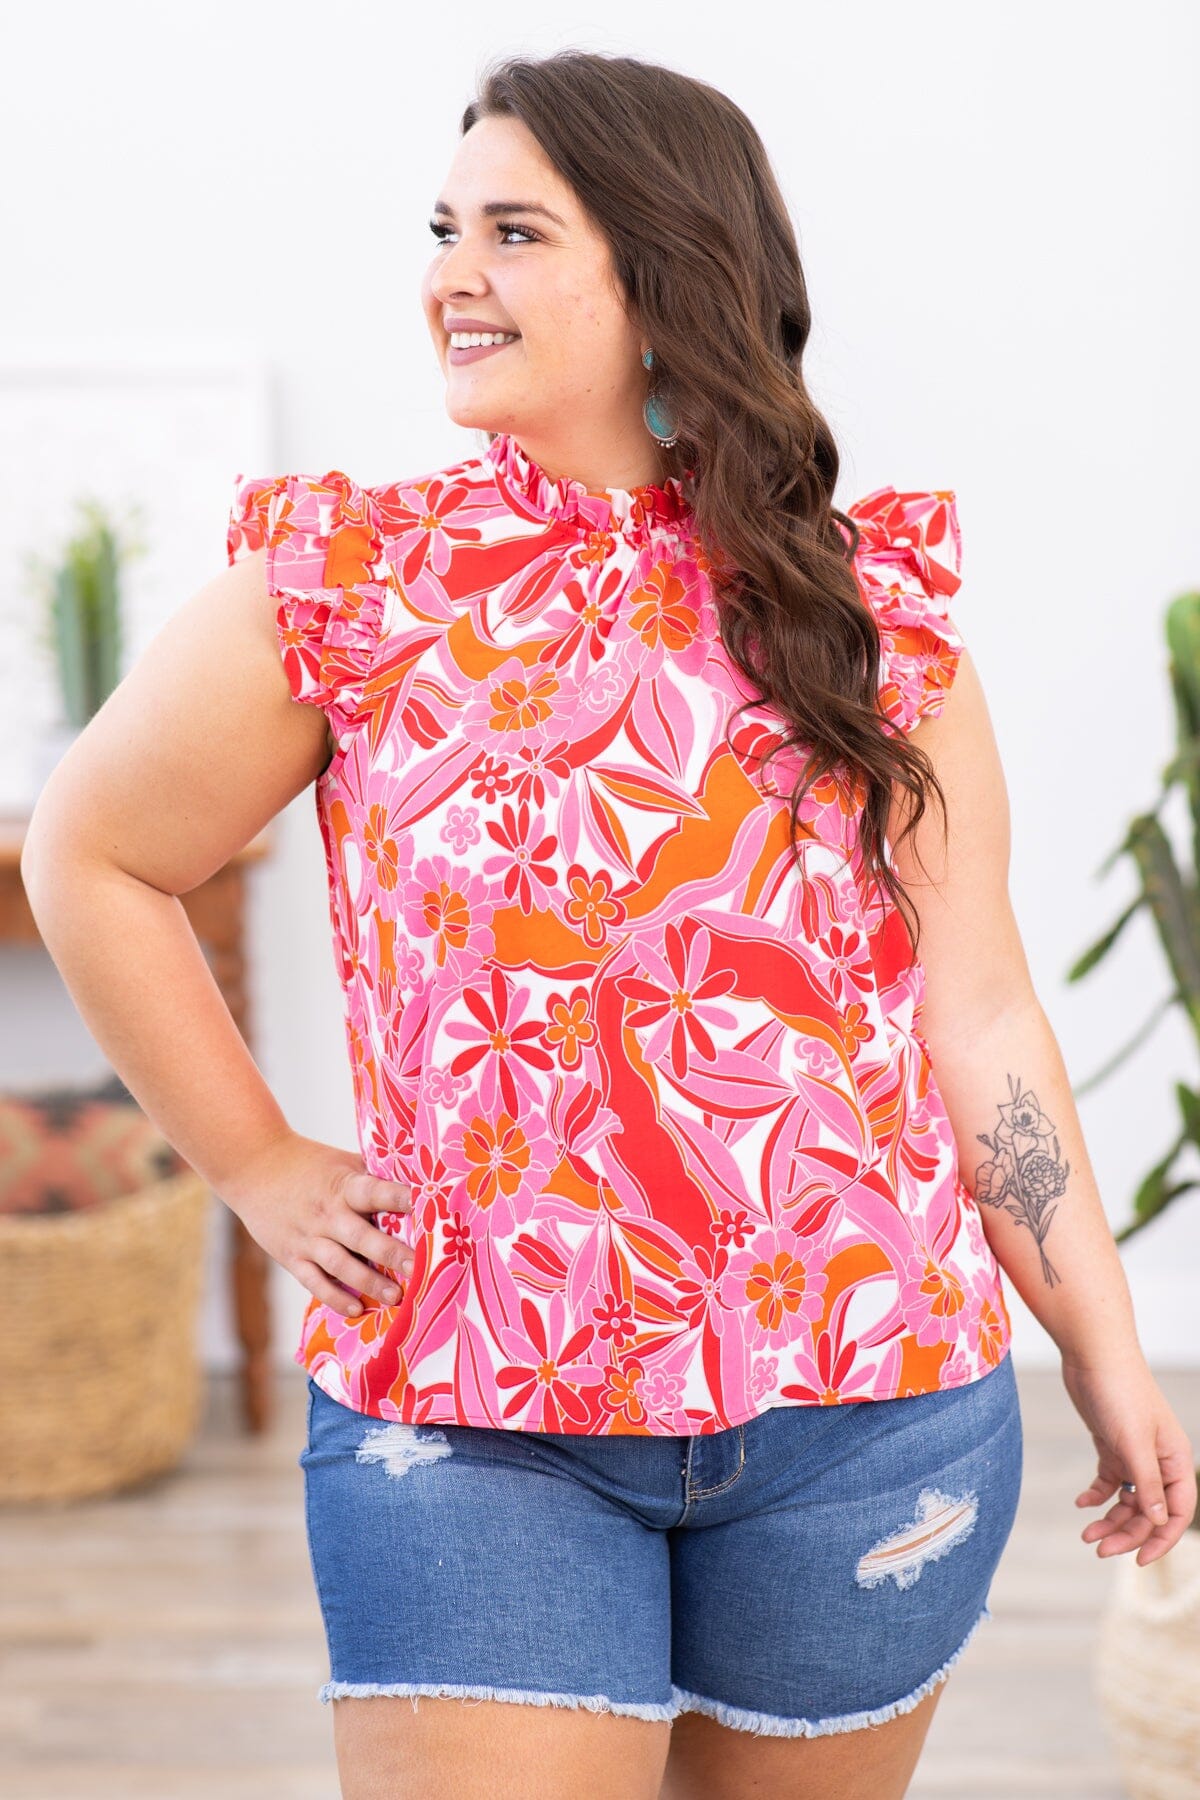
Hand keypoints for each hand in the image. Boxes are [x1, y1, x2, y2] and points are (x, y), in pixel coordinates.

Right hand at [219, 1129, 414, 1316]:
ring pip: (340, 1264)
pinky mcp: (292, 1256)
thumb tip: (420, 1184)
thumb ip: (375, 1177)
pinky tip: (357, 1310)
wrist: (255, 1166)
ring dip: (368, 1282)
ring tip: (396, 1297)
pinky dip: (334, 1297)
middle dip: (392, 1254)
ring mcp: (308, 1237)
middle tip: (420, 1269)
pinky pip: (314, 1281)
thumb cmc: (310, 1163)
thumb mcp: (344, 1163)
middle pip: (362, 1236)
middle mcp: (327, 1213)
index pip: (375, 1192)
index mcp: (344, 1186)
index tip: (428, 1208)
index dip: (400, 1199)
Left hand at [1060, 1349, 1197, 1565]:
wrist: (1092, 1353)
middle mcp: (1159, 1460)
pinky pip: (1109, 1480)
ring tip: (1086, 1534)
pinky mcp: (1111, 1444)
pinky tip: (1082, 1503)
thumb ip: (1148, 1484)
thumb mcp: (1133, 1442)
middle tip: (1097, 1548)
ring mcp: (1134, 1452)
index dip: (1161, 1539)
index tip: (1138, 1561)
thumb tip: (1160, 1522)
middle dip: (1127, 1533)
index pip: (1178, 1511)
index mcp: (1176, 1460)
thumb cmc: (1119, 1391)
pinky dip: (1097, 1495)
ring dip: (1110, 1518)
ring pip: (1128, 1499)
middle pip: (1149, 1510)